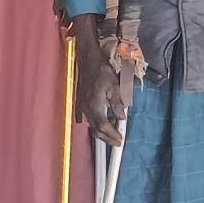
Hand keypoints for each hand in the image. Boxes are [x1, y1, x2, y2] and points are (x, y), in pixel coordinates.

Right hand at [71, 19, 122, 145]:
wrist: (88, 60)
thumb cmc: (101, 70)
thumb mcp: (114, 86)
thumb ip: (118, 104)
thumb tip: (121, 117)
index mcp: (94, 105)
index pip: (103, 126)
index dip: (112, 135)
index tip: (120, 139)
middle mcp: (86, 108)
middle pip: (96, 129)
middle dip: (107, 138)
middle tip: (117, 143)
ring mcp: (82, 105)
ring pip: (91, 124)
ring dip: (102, 131)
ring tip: (113, 131)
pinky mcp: (82, 101)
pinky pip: (87, 117)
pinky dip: (95, 122)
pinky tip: (101, 121)